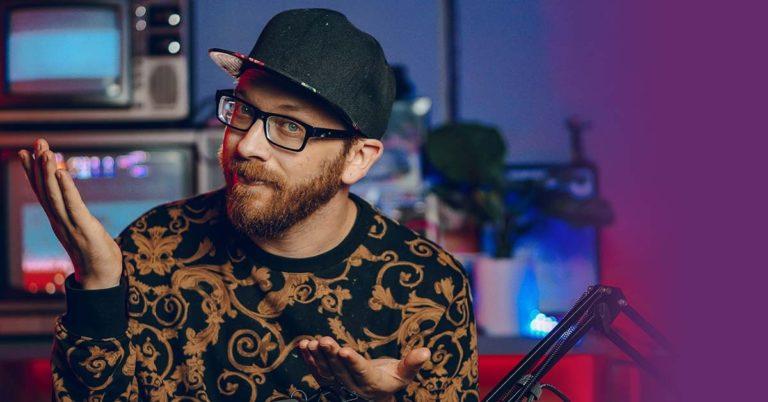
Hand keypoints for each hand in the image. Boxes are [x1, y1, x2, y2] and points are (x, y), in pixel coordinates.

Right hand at [18, 138, 122, 289]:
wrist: (101, 281)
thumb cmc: (97, 257)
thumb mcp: (84, 233)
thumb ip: (78, 220)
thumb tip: (77, 210)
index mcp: (59, 220)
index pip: (44, 193)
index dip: (34, 173)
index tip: (27, 153)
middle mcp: (60, 221)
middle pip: (45, 190)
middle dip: (39, 166)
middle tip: (37, 143)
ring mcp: (70, 225)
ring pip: (55, 195)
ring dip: (49, 172)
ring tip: (46, 151)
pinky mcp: (83, 229)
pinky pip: (73, 205)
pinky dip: (66, 188)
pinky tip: (60, 172)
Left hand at [298, 336, 430, 401]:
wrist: (374, 395)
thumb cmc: (390, 379)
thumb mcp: (403, 374)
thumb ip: (412, 363)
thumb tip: (426, 351)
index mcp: (372, 384)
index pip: (361, 371)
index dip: (352, 362)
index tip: (344, 350)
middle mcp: (352, 387)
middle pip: (340, 370)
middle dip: (331, 355)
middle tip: (324, 340)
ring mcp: (338, 385)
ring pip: (326, 371)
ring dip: (318, 357)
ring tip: (312, 342)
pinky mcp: (328, 381)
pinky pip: (316, 371)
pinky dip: (309, 359)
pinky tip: (303, 345)